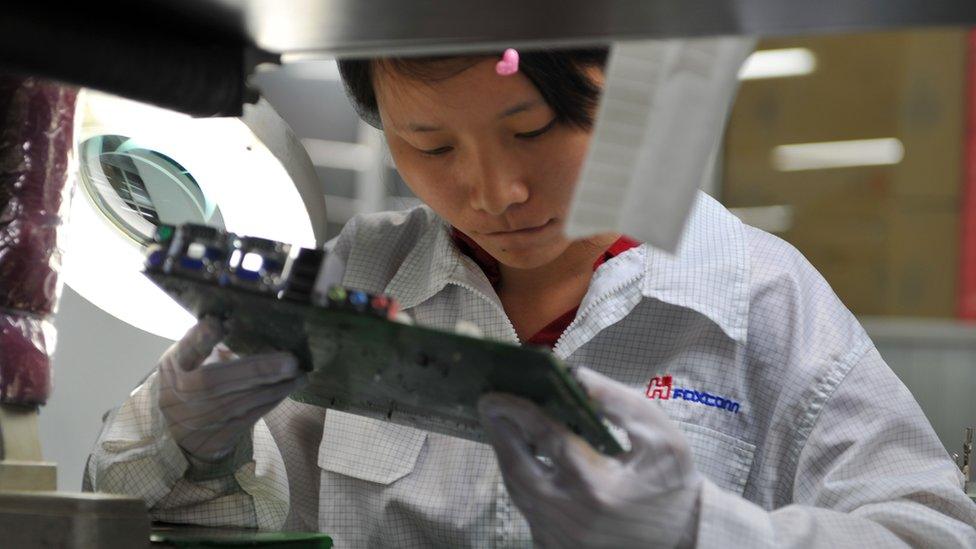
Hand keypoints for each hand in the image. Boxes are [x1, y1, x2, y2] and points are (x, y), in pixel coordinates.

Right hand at [158, 318, 304, 461]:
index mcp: (174, 367)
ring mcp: (203, 417)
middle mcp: (185, 394)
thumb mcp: (182, 359)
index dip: (199, 338)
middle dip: (256, 370)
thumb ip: (201, 341)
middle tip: (290, 361)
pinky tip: (291, 386)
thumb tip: (229, 321)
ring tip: (299, 373)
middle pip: (217, 382)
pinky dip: (273, 399)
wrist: (177, 433)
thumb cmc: (185, 382)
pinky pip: (251, 415)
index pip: (184, 351)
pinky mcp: (222, 433)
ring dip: (274, 386)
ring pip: (241, 400)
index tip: (218, 324)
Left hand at [478, 367, 702, 548]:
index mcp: (598, 486)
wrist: (683, 535)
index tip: (498, 394)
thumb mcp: (660, 434)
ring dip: (507, 458)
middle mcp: (574, 517)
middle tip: (489, 406)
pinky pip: (528, 512)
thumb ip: (617, 402)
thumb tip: (576, 375)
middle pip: (519, 470)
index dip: (519, 413)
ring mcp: (563, 538)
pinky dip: (521, 483)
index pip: (547, 439)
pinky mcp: (557, 548)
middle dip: (500, 434)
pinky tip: (521, 458)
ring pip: (519, 493)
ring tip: (502, 426)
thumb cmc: (673, 480)